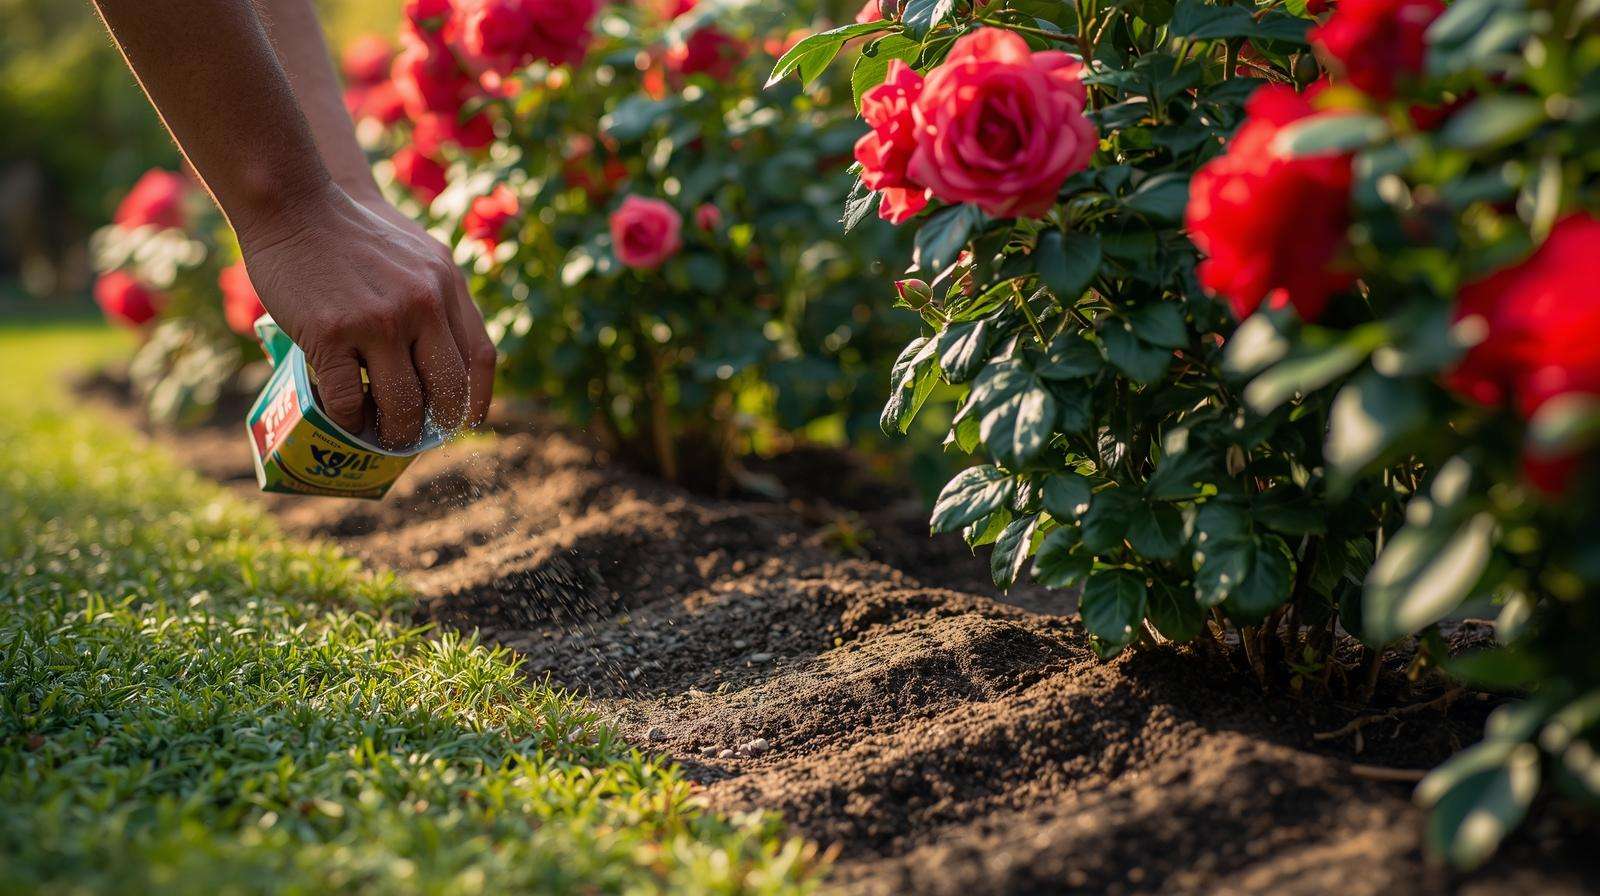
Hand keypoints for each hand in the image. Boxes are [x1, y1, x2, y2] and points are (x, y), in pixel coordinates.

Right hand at [236, 183, 495, 447]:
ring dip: (394, 433)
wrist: (294, 202)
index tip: (463, 422)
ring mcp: (378, 320)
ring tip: (381, 437)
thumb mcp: (417, 253)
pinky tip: (344, 419)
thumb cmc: (353, 230)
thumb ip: (436, 295)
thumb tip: (444, 353)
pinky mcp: (331, 332)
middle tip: (414, 436)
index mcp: (447, 285)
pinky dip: (349, 420)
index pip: (480, 358)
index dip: (475, 401)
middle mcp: (422, 304)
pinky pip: (349, 399)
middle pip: (446, 390)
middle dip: (433, 425)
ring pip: (402, 404)